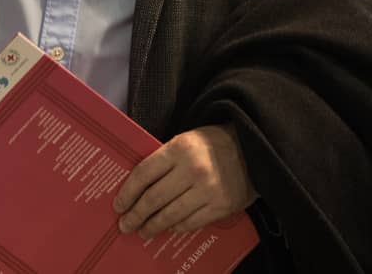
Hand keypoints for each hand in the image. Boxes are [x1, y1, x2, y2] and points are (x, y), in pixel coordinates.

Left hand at [113, 125, 255, 241]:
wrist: (254, 149)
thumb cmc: (213, 144)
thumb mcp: (186, 140)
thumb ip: (164, 159)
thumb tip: (138, 186)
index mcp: (179, 148)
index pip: (144, 174)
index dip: (127, 192)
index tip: (118, 205)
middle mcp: (192, 170)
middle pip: (154, 198)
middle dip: (135, 214)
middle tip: (125, 224)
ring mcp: (207, 191)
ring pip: (170, 215)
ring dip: (152, 226)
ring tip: (142, 231)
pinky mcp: (220, 207)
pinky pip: (190, 223)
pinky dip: (175, 228)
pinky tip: (167, 229)